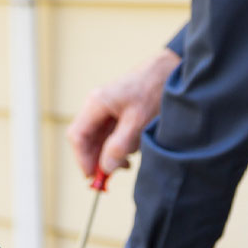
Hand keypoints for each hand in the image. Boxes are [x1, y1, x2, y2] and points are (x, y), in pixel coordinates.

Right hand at [68, 48, 180, 177]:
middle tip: (111, 177)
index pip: (77, 136)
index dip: (82, 159)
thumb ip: (119, 146)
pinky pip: (110, 134)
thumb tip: (105, 167)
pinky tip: (132, 151)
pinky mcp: (117, 112)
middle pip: (86, 139)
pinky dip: (118, 146)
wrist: (171, 70)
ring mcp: (106, 108)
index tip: (94, 177)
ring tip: (128, 161)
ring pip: (98, 139)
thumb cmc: (154, 90)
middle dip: (97, 159)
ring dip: (109, 154)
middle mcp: (97, 105)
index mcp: (96, 103)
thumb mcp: (137, 122)